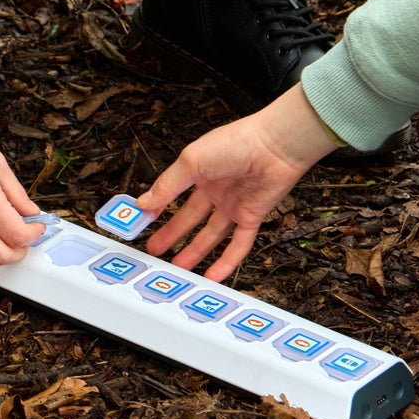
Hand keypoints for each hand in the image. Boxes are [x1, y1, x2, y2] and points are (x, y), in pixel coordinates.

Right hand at [137, 84, 338, 281]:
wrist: (277, 146)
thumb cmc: (238, 142)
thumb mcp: (192, 161)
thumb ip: (167, 185)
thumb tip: (143, 203)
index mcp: (200, 173)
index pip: (173, 196)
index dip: (157, 210)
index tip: (141, 223)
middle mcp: (216, 190)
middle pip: (190, 220)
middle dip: (172, 236)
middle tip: (155, 250)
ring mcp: (234, 206)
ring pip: (211, 236)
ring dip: (194, 253)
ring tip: (178, 268)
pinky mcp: (252, 217)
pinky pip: (238, 245)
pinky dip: (226, 262)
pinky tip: (213, 275)